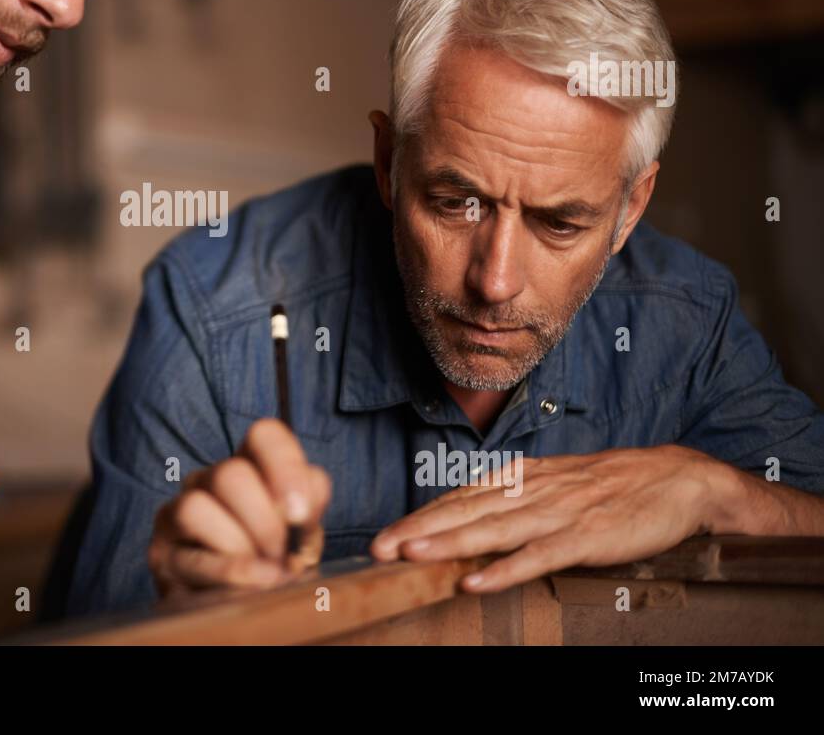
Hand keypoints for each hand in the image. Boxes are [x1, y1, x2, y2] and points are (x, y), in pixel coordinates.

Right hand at [148, 418, 330, 596]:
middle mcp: (208, 479)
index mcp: (249, 464)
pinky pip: (190, 557)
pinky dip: (230, 573)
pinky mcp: (162, 554)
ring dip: (239, 547)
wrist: (241, 606)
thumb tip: (297, 512)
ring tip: (264, 573)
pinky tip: (254, 584)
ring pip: (196, 507)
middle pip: (229, 474)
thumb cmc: (276, 559)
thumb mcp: (301, 530)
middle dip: (265, 524)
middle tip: (282, 556)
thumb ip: (308, 507)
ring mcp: (177, 512)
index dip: (286, 468)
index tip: (299, 513)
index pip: (264, 435)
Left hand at [370, 445, 730, 592]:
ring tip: (412, 556)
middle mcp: (532, 490)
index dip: (422, 516)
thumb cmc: (613, 485)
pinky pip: (539, 556)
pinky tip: (477, 582)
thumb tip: (472, 514)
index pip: (460, 497)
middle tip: (380, 549)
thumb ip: (515, 497)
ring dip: (449, 543)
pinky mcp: (586, 537)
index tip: (387, 536)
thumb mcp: (555, 482)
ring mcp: (559, 513)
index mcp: (522, 477)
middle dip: (419, 530)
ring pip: (493, 530)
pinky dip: (506, 570)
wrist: (678, 478)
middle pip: (465, 511)